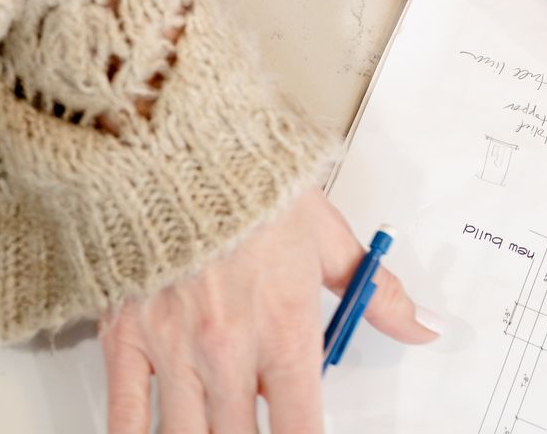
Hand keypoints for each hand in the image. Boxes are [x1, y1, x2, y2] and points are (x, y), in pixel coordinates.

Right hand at [100, 188, 437, 433]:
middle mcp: (230, 349)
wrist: (177, 142)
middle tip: (256, 426)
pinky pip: (123, 418)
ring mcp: (173, 349)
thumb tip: (423, 327)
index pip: (301, 429)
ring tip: (218, 428)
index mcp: (286, 327)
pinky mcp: (125, 339)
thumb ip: (375, 293)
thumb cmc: (250, 184)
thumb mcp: (327, 235)